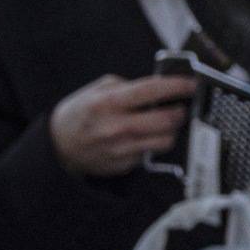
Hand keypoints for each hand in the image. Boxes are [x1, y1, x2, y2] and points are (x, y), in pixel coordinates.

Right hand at [49, 72, 192, 177]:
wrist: (59, 145)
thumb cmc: (80, 113)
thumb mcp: (97, 90)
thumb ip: (127, 86)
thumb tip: (158, 87)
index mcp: (107, 103)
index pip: (150, 91)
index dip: (175, 86)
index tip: (191, 84)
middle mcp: (115, 127)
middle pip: (165, 120)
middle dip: (180, 111)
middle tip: (180, 106)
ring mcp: (121, 149)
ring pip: (165, 140)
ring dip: (171, 130)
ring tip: (165, 122)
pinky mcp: (124, 165)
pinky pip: (151, 153)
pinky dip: (154, 143)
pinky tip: (145, 136)